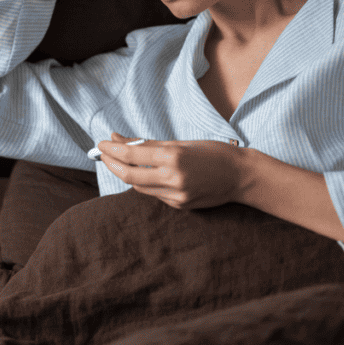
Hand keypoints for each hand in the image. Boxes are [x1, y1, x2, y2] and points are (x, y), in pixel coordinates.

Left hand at [97, 133, 251, 208]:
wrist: (241, 176)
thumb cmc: (213, 153)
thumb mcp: (180, 143)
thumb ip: (148, 143)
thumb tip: (118, 138)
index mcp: (174, 157)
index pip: (132, 155)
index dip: (113, 149)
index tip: (101, 143)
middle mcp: (173, 178)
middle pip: (130, 175)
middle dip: (112, 164)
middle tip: (103, 154)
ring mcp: (177, 195)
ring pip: (140, 187)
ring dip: (126, 174)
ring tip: (117, 161)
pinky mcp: (180, 205)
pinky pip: (154, 194)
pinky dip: (145, 183)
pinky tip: (143, 173)